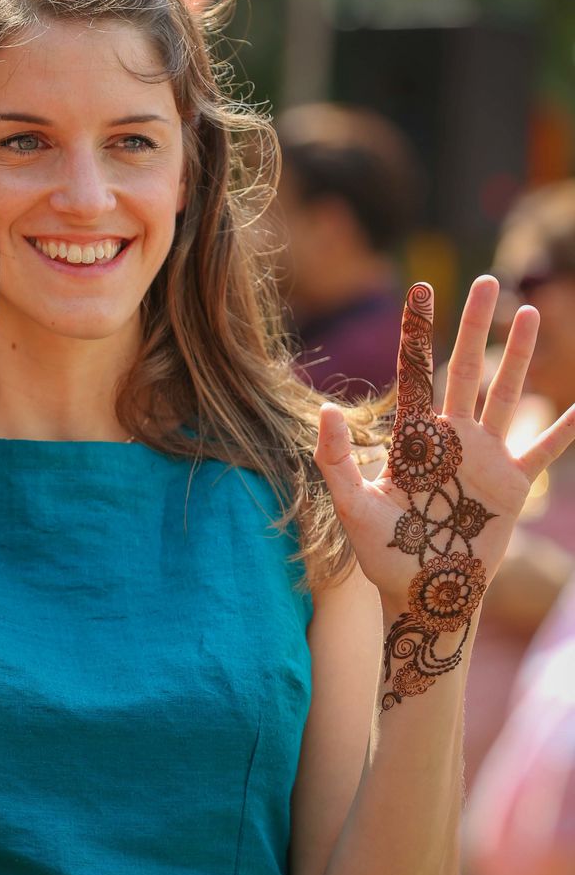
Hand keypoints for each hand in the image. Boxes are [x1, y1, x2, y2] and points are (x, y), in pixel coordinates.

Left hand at [314, 277, 574, 707]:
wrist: (424, 593)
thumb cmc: (383, 553)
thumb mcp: (352, 505)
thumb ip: (336, 459)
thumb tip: (324, 408)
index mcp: (414, 437)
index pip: (415, 372)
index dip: (419, 333)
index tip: (421, 290)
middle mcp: (452, 438)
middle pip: (466, 369)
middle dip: (475, 326)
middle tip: (486, 281)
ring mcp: (485, 458)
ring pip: (505, 394)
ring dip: (518, 355)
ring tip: (527, 314)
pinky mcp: (513, 485)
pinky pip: (544, 450)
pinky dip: (564, 429)